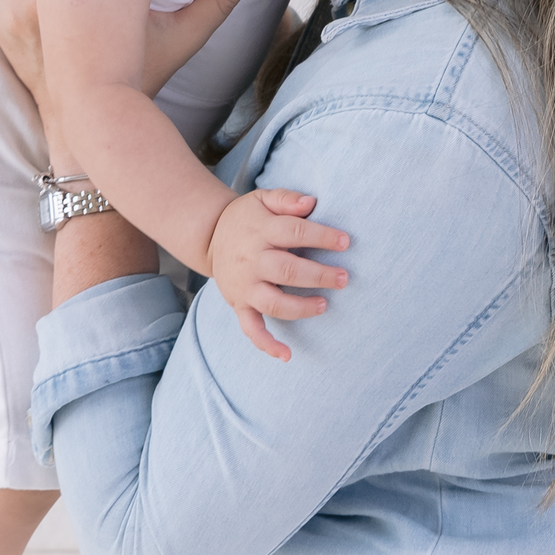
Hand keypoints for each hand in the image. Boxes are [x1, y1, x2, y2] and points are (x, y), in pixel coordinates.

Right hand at [209, 188, 349, 360]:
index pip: (295, 232)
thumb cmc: (246, 218)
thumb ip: (286, 199)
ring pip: (273, 302)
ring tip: (324, 305)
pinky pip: (251, 328)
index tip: (345, 242)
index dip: (322, 237)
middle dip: (318, 275)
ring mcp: (245, 286)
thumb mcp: (262, 199)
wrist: (209, 237)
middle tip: (343, 278)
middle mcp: (251, 260)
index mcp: (260, 231)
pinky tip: (286, 355)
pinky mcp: (240, 304)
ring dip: (300, 307)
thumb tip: (311, 203)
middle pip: (287, 269)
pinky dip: (267, 344)